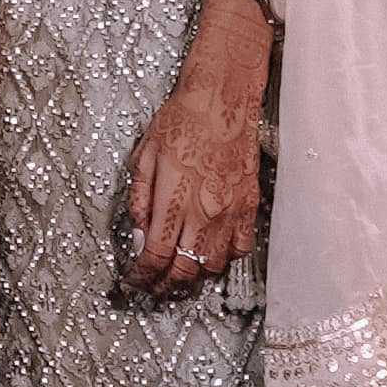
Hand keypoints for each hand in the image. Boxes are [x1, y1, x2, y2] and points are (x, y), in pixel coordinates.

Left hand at [123, 6, 271, 292]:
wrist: (222, 101)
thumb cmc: (181, 122)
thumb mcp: (145, 156)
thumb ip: (141, 199)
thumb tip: (139, 232)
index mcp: (173, 200)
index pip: (156, 256)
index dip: (143, 275)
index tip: (136, 280)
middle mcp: (204, 212)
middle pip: (185, 270)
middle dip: (165, 284)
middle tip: (155, 285)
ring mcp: (230, 212)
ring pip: (214, 266)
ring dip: (194, 275)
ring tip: (180, 273)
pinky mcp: (249, 206)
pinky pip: (240, 248)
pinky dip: (224, 258)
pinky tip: (211, 252)